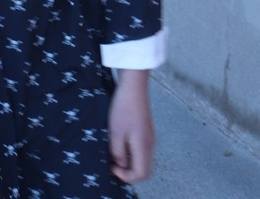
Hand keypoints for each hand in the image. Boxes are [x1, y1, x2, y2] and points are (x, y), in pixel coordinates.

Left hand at [109, 69, 154, 183]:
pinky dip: (132, 153)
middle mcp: (150, 145)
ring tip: (115, 152)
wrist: (134, 86)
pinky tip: (120, 142)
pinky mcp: (147, 131)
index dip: (126, 176)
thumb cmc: (123, 107)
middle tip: (113, 163)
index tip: (112, 166)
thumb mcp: (115, 131)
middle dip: (129, 172)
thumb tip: (120, 164)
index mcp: (144, 147)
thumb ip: (117, 151)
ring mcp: (150, 137)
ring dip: (130, 162)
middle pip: (145, 169)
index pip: (142, 174)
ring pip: (143, 159)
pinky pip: (142, 150)